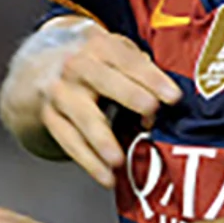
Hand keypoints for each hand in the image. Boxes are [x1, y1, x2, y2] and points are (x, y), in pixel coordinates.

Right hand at [37, 23, 180, 187]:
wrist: (50, 69)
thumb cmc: (100, 66)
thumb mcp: (120, 56)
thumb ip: (144, 72)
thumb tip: (168, 98)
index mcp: (100, 45)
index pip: (128, 60)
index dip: (152, 77)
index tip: (173, 96)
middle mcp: (77, 66)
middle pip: (104, 81)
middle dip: (129, 95)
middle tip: (151, 111)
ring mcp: (61, 93)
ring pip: (83, 117)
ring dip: (101, 140)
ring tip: (118, 160)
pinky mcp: (51, 118)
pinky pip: (69, 142)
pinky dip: (89, 162)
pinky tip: (106, 177)